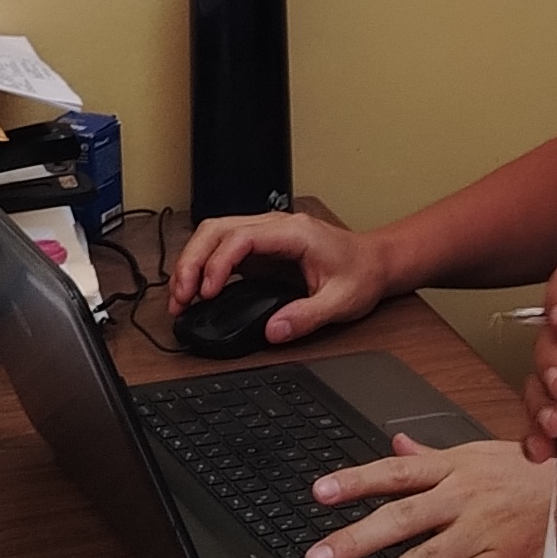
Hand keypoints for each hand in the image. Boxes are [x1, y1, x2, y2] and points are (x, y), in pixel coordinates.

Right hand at [168, 209, 385, 344]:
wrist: (375, 262)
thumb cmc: (362, 273)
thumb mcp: (341, 301)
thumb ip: (307, 316)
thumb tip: (273, 330)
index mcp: (294, 233)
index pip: (242, 237)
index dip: (217, 263)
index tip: (208, 291)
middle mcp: (275, 227)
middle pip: (216, 229)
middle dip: (192, 261)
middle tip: (181, 297)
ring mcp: (265, 234)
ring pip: (213, 234)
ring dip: (191, 262)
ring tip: (181, 297)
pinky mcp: (259, 249)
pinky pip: (222, 249)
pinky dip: (203, 267)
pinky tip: (195, 292)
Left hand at [305, 436, 553, 557]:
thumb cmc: (538, 474)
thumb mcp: (486, 454)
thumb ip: (437, 456)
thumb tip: (398, 446)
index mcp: (457, 468)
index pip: (397, 473)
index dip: (356, 481)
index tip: (320, 493)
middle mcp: (465, 499)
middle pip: (401, 519)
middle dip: (355, 541)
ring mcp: (483, 533)